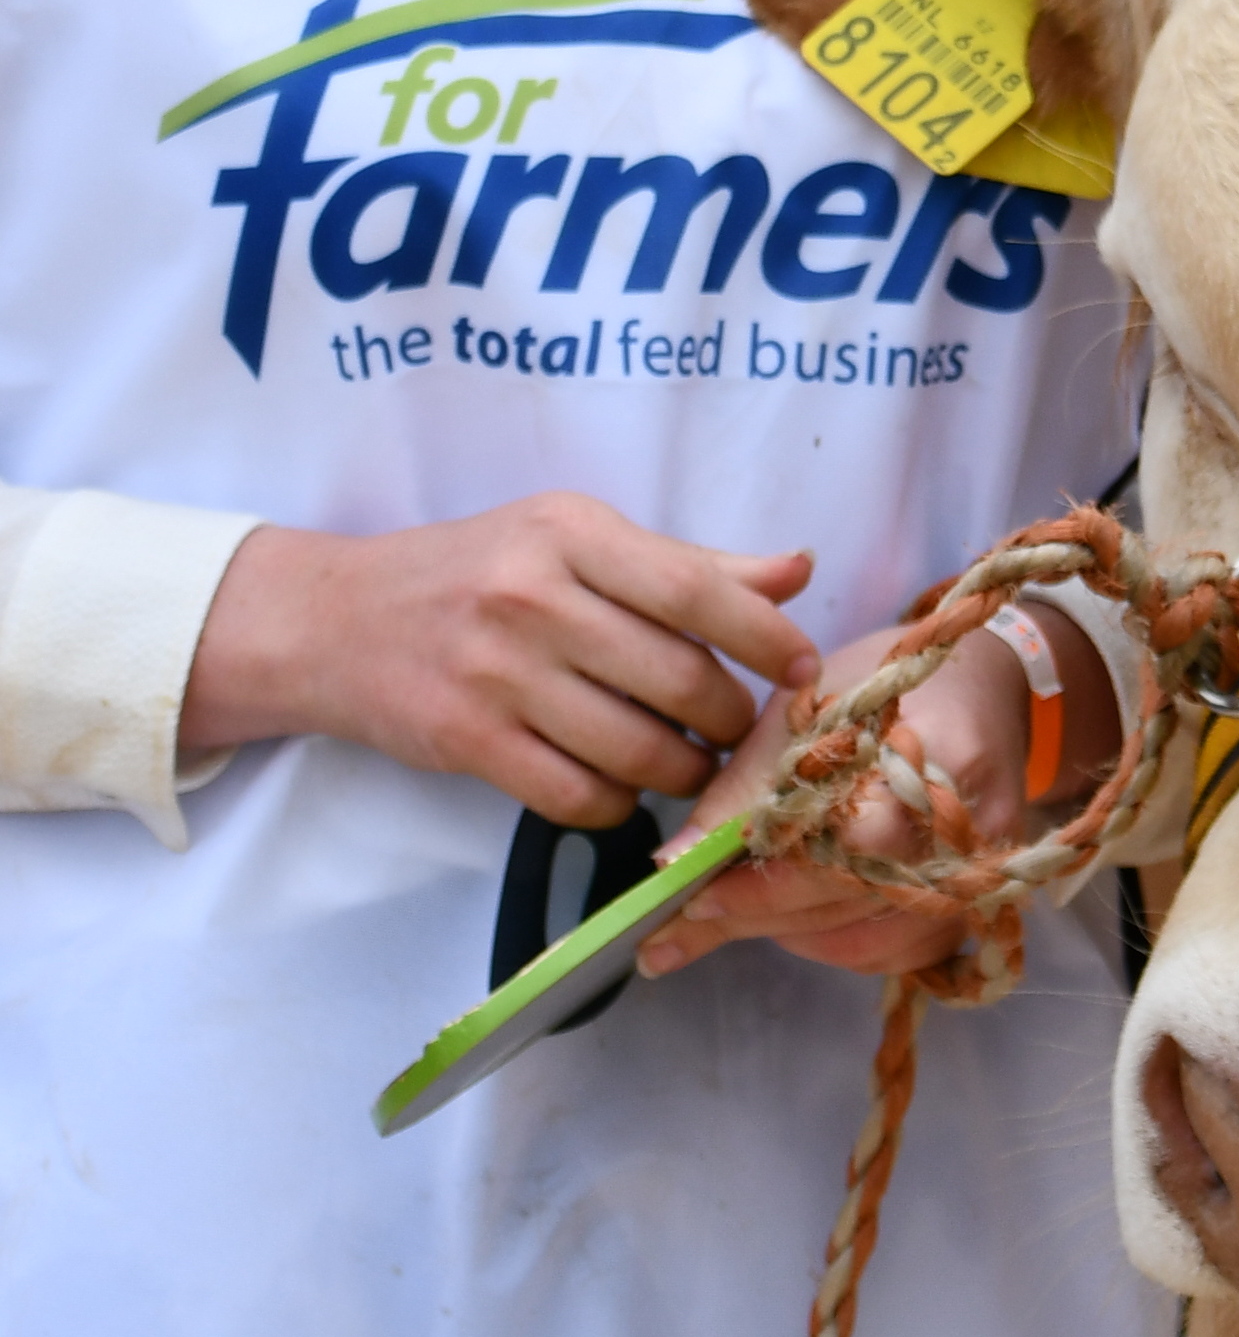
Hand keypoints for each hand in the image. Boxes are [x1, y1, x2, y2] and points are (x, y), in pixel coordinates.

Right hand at [179, 496, 819, 825]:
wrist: (338, 620)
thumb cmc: (477, 570)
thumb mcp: (573, 539)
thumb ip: (687, 563)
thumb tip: (797, 571)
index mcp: (572, 533)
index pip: (698, 589)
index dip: (766, 637)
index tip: (803, 669)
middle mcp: (535, 597)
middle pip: (678, 678)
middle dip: (731, 719)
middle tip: (740, 730)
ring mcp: (496, 673)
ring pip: (637, 748)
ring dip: (683, 769)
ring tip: (689, 761)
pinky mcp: (466, 742)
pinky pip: (579, 795)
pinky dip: (619, 803)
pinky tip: (622, 785)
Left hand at [639, 600, 1118, 979]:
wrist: (984, 689)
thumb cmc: (887, 680)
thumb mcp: (808, 702)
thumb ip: (747, 784)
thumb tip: (675, 862)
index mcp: (940, 751)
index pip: (853, 845)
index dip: (772, 881)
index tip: (694, 896)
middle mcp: (973, 826)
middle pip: (853, 902)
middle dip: (758, 916)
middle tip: (677, 930)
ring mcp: (983, 877)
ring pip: (869, 942)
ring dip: (789, 936)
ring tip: (729, 915)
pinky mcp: (978, 908)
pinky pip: (895, 957)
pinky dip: (834, 945)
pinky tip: (794, 919)